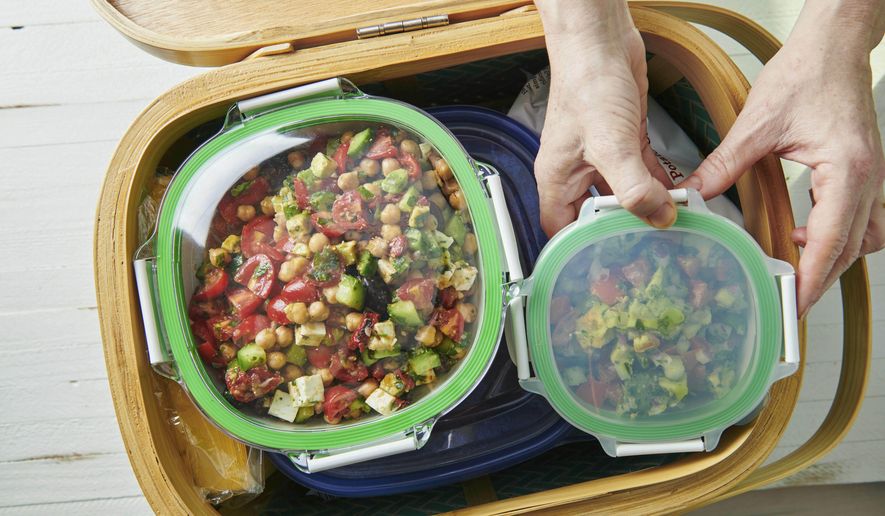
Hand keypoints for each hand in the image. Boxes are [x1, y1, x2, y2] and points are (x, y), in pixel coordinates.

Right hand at [535, 0, 675, 236]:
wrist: (600, 40)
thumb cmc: (587, 86)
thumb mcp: (611, 144)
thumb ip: (633, 188)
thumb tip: (660, 218)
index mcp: (558, 179)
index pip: (560, 229)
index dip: (578, 250)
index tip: (606, 268)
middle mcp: (576, 171)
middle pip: (594, 216)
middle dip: (618, 233)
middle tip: (646, 253)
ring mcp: (600, 155)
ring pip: (620, 195)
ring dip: (643, 208)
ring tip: (668, 229)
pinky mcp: (623, 139)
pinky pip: (639, 172)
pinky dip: (656, 184)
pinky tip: (676, 196)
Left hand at [683, 1, 884, 315]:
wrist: (834, 46)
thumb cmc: (807, 74)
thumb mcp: (757, 123)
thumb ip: (724, 163)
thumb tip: (693, 192)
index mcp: (847, 171)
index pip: (832, 241)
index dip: (813, 280)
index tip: (794, 305)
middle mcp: (867, 179)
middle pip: (852, 249)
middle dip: (821, 279)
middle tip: (788, 302)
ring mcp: (871, 176)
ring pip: (862, 238)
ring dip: (832, 258)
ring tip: (794, 270)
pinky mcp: (862, 171)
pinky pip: (859, 218)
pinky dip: (835, 234)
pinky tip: (801, 233)